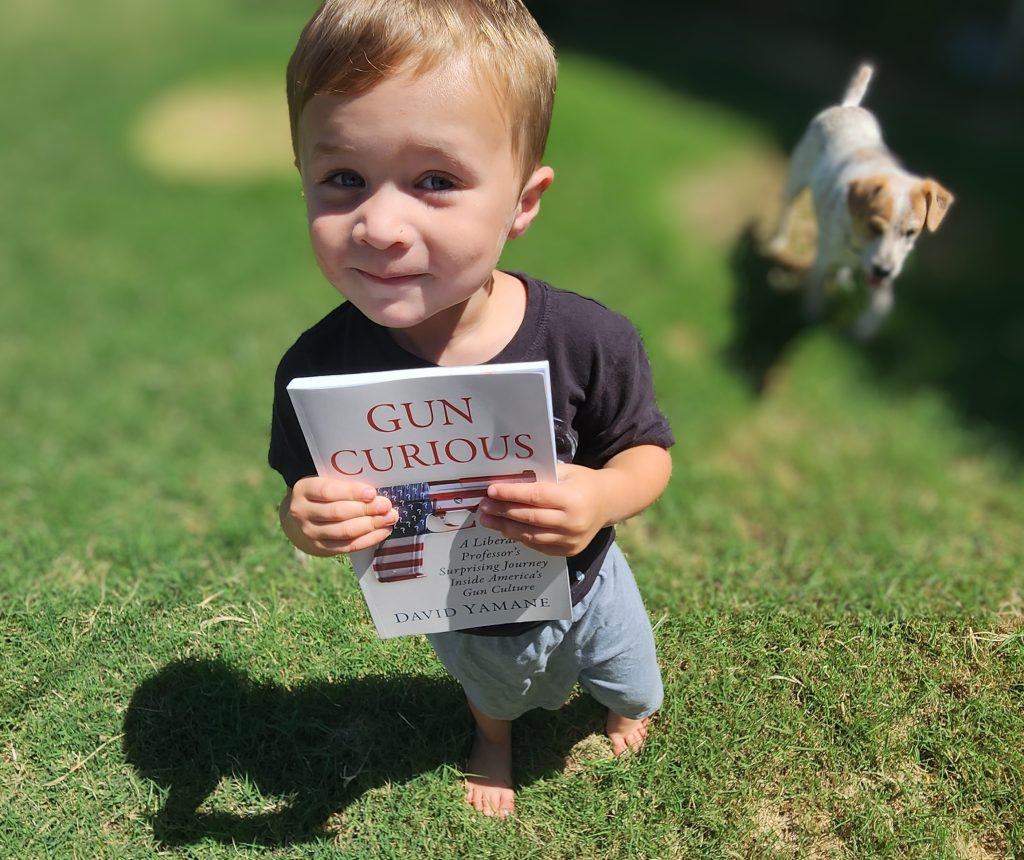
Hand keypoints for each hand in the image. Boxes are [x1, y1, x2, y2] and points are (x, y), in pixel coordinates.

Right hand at [282, 477, 397, 556]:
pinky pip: (348, 546)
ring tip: (389, 518)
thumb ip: (344, 484)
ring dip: (371, 525)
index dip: (352, 492)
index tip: (372, 493)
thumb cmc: (321, 496)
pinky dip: (368, 539)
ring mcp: (310, 532)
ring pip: (344, 531)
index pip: (328, 491)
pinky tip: (383, 531)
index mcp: (303, 490)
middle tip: (386, 506)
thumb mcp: (325, 483)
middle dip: (366, 509)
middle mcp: (302, 512)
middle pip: (338, 512)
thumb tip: (376, 492)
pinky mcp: (320, 548)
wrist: (300, 520)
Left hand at [476, 464, 608, 556]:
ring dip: (505, 528)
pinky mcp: (569, 551)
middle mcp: (573, 522)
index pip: (536, 496)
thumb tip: (506, 481)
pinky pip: (538, 545)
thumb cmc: (582, 482)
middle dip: (503, 511)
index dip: (511, 494)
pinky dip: (520, 537)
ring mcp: (571, 540)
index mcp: (573, 498)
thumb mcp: (566, 472)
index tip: (491, 490)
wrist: (608, 503)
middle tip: (483, 506)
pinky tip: (506, 528)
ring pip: (531, 536)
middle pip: (530, 518)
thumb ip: (540, 477)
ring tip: (487, 520)